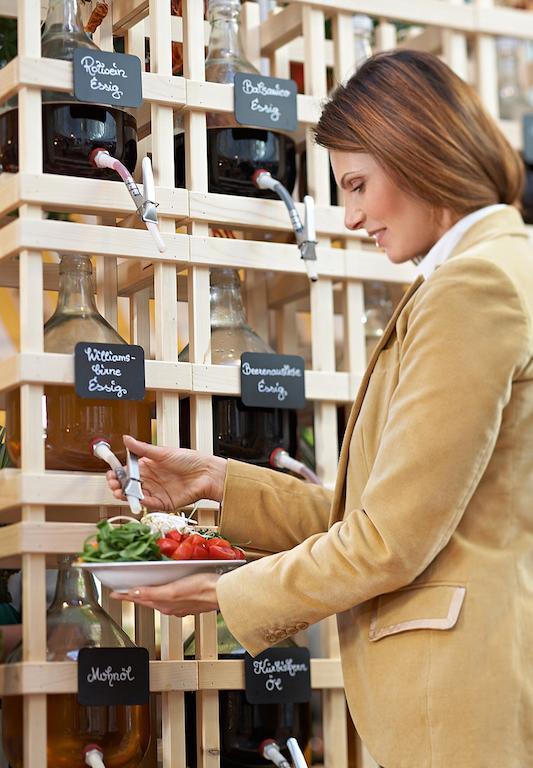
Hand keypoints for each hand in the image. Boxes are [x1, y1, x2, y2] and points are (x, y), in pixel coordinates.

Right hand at [106, 435, 227, 510]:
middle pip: (129, 485)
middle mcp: (151, 480)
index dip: (118, 473)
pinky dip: (141, 502)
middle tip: (112, 484)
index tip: (110, 473)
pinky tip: (136, 498)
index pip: (128, 471)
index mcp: (149, 466)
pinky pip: (149, 503)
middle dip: (118, 485)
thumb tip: (126, 439)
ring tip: (118, 492)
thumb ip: (142, 448)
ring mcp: (156, 492)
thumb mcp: (163, 452)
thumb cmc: (189, 460)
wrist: (207, 473)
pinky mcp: (164, 503)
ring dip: (126, 495)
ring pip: (136, 495)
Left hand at [110, 573, 220, 616]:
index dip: (126, 595)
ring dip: (149, 595)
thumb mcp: (173, 590)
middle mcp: (171, 607)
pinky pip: (172, 598)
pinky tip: (167, 589)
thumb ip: (152, 593)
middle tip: (124, 591)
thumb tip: (133, 594)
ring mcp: (181, 604)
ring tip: (142, 590)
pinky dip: (164, 594)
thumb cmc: (202, 590)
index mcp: (164, 604)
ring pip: (159, 600)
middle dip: (135, 596)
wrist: (223, 593)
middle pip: (148, 600)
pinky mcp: (191, 600)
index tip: (114, 593)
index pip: (140, 599)